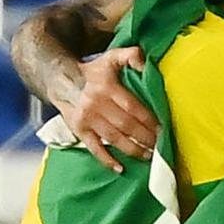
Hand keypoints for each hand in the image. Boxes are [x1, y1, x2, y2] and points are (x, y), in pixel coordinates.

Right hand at [59, 47, 158, 171]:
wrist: (61, 81)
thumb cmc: (93, 72)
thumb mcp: (110, 57)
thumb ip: (130, 55)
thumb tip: (145, 63)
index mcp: (107, 87)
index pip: (133, 107)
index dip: (149, 120)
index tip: (162, 129)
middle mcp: (97, 104)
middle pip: (126, 125)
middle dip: (145, 138)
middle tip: (160, 146)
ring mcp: (87, 119)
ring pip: (114, 138)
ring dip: (132, 150)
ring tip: (148, 156)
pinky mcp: (79, 131)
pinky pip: (94, 148)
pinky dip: (107, 160)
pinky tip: (120, 168)